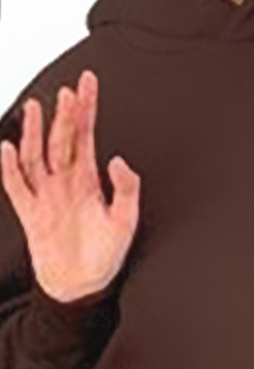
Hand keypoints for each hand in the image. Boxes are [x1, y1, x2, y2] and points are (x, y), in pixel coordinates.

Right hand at [0, 69, 139, 302]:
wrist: (82, 285)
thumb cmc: (105, 254)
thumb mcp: (126, 221)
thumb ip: (127, 189)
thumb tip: (118, 159)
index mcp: (89, 180)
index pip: (86, 135)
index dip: (87, 108)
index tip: (88, 82)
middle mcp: (65, 182)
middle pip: (62, 140)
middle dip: (65, 115)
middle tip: (68, 92)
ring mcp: (46, 195)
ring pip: (37, 156)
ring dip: (36, 132)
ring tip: (38, 107)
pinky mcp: (31, 214)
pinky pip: (17, 187)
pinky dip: (10, 168)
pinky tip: (7, 147)